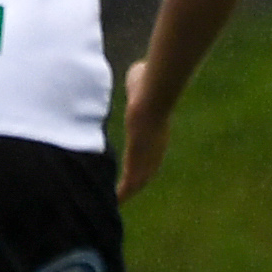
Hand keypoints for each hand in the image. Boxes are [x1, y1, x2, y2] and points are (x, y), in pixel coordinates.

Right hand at [117, 59, 168, 201]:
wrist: (152, 93)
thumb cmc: (147, 81)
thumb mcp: (140, 80)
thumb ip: (138, 80)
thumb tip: (139, 68)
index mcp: (156, 131)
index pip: (149, 151)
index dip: (142, 162)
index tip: (134, 170)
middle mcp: (155, 147)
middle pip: (147, 171)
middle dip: (136, 183)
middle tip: (125, 194)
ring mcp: (148, 155)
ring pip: (138, 181)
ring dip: (127, 192)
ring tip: (116, 203)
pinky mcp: (137, 160)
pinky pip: (129, 183)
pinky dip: (122, 194)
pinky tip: (115, 202)